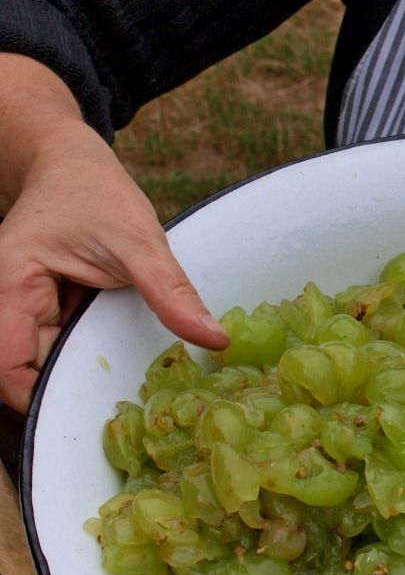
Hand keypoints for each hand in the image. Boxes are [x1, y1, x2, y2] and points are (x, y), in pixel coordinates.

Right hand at [0, 118, 226, 412]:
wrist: (70, 163)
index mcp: (12, 284)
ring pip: (45, 365)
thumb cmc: (92, 190)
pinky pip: (60, 349)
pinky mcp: (45, 312)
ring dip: (80, 376)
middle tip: (125, 404)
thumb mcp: (138, 238)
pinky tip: (118, 360)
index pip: (8, 367)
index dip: (37, 399)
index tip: (93, 411)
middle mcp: (8, 302)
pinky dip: (86, 359)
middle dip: (69, 392)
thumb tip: (214, 339)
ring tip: (127, 387)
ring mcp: (25, 309)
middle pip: (26, 373)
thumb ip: (170, 290)